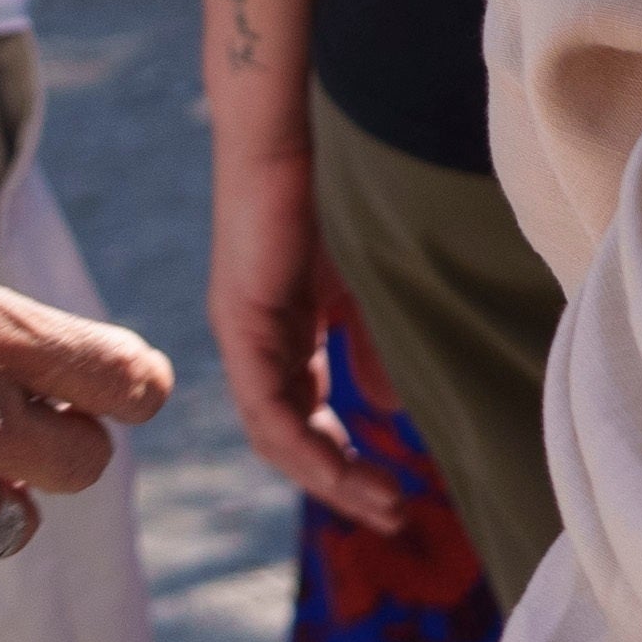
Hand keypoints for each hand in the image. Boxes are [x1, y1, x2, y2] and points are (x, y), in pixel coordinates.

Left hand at [206, 144, 395, 527]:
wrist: (302, 126)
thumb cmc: (346, 187)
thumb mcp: (372, 282)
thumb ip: (376, 345)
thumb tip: (387, 410)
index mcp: (289, 330)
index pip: (311, 416)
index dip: (350, 461)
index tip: (399, 494)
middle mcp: (259, 340)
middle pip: (291, 436)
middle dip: (342, 482)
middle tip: (391, 516)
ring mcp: (246, 333)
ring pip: (275, 432)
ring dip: (326, 476)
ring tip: (380, 502)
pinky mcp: (242, 320)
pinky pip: (267, 403)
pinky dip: (302, 441)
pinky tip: (341, 463)